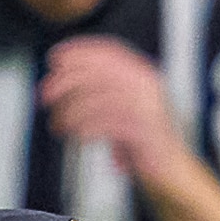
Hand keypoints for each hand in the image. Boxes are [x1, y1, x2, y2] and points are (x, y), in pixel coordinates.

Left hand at [39, 36, 190, 186]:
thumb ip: (102, 89)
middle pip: (96, 73)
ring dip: (69, 112)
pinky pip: (103, 125)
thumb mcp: (125, 105)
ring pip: (94, 100)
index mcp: (145, 75)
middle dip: (64, 82)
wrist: (174, 169)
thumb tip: (60, 78)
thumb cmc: (145, 139)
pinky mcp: (143, 131)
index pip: (108, 51)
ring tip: (59, 125)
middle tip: (45, 95)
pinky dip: (84, 129)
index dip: (78, 51)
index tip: (55, 58)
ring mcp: (147, 108)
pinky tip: (77, 136)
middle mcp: (148, 86)